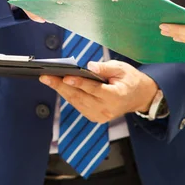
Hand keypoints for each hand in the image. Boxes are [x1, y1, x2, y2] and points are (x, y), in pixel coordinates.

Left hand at [39, 60, 157, 123]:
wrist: (139, 97)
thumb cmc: (130, 80)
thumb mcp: (121, 68)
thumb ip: (104, 68)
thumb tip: (89, 67)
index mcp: (116, 96)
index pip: (94, 89)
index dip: (79, 83)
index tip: (65, 76)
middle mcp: (107, 109)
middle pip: (80, 97)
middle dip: (61, 86)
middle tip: (46, 77)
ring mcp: (100, 116)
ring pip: (76, 102)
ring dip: (61, 91)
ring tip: (48, 79)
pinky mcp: (95, 117)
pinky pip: (78, 106)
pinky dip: (68, 96)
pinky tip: (59, 86)